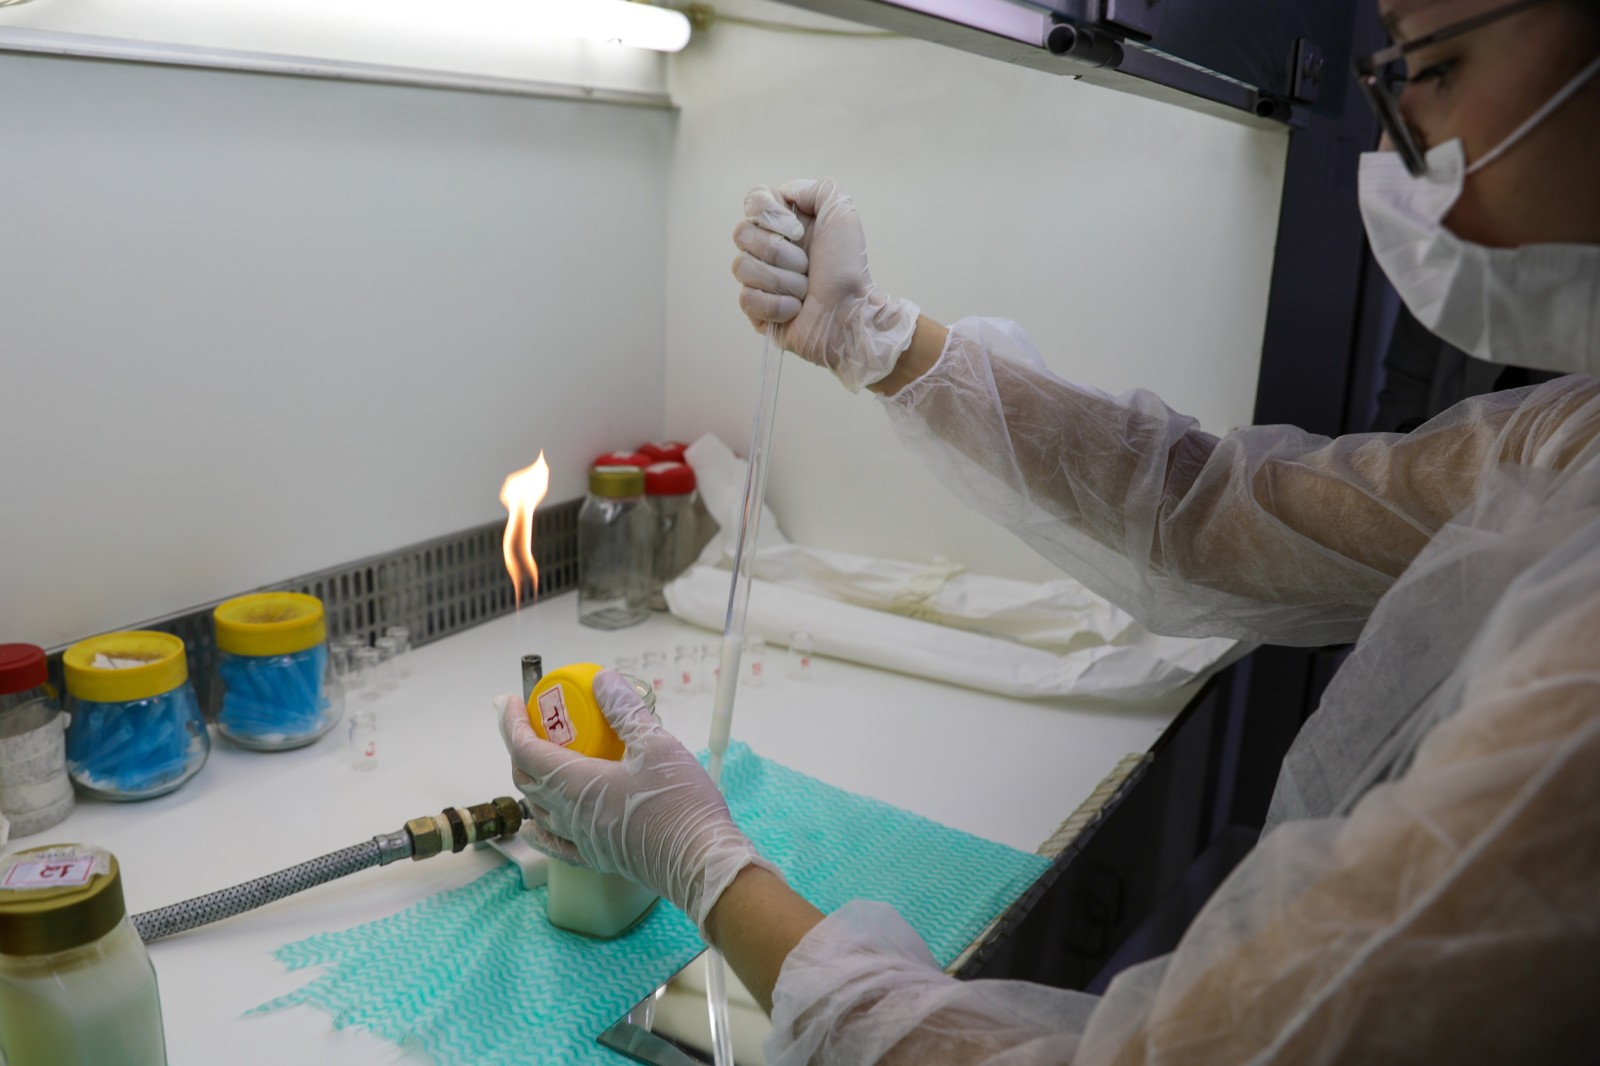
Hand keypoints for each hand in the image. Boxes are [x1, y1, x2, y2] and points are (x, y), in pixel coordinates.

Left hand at [497, 670, 777, 936]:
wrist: (699, 861)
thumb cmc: (679, 803)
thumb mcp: (656, 744)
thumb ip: (624, 710)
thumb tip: (603, 681)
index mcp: (576, 784)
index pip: (526, 750)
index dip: (512, 724)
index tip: (511, 702)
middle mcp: (569, 814)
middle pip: (526, 779)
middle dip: (520, 747)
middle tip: (531, 724)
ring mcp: (581, 839)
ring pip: (538, 808)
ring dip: (531, 780)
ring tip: (542, 759)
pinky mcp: (597, 856)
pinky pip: (555, 843)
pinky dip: (540, 828)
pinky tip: (536, 825)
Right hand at [732, 178, 919, 392]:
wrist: (851, 312)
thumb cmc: (848, 267)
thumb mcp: (841, 213)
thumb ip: (815, 189)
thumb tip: (783, 194)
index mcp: (784, 224)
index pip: (753, 202)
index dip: (770, 215)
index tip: (797, 231)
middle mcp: (767, 248)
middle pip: (742, 234)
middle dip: (779, 252)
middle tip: (806, 266)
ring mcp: (759, 280)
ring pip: (741, 267)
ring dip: (782, 280)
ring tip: (804, 290)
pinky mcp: (756, 311)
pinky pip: (747, 299)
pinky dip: (777, 305)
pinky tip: (795, 309)